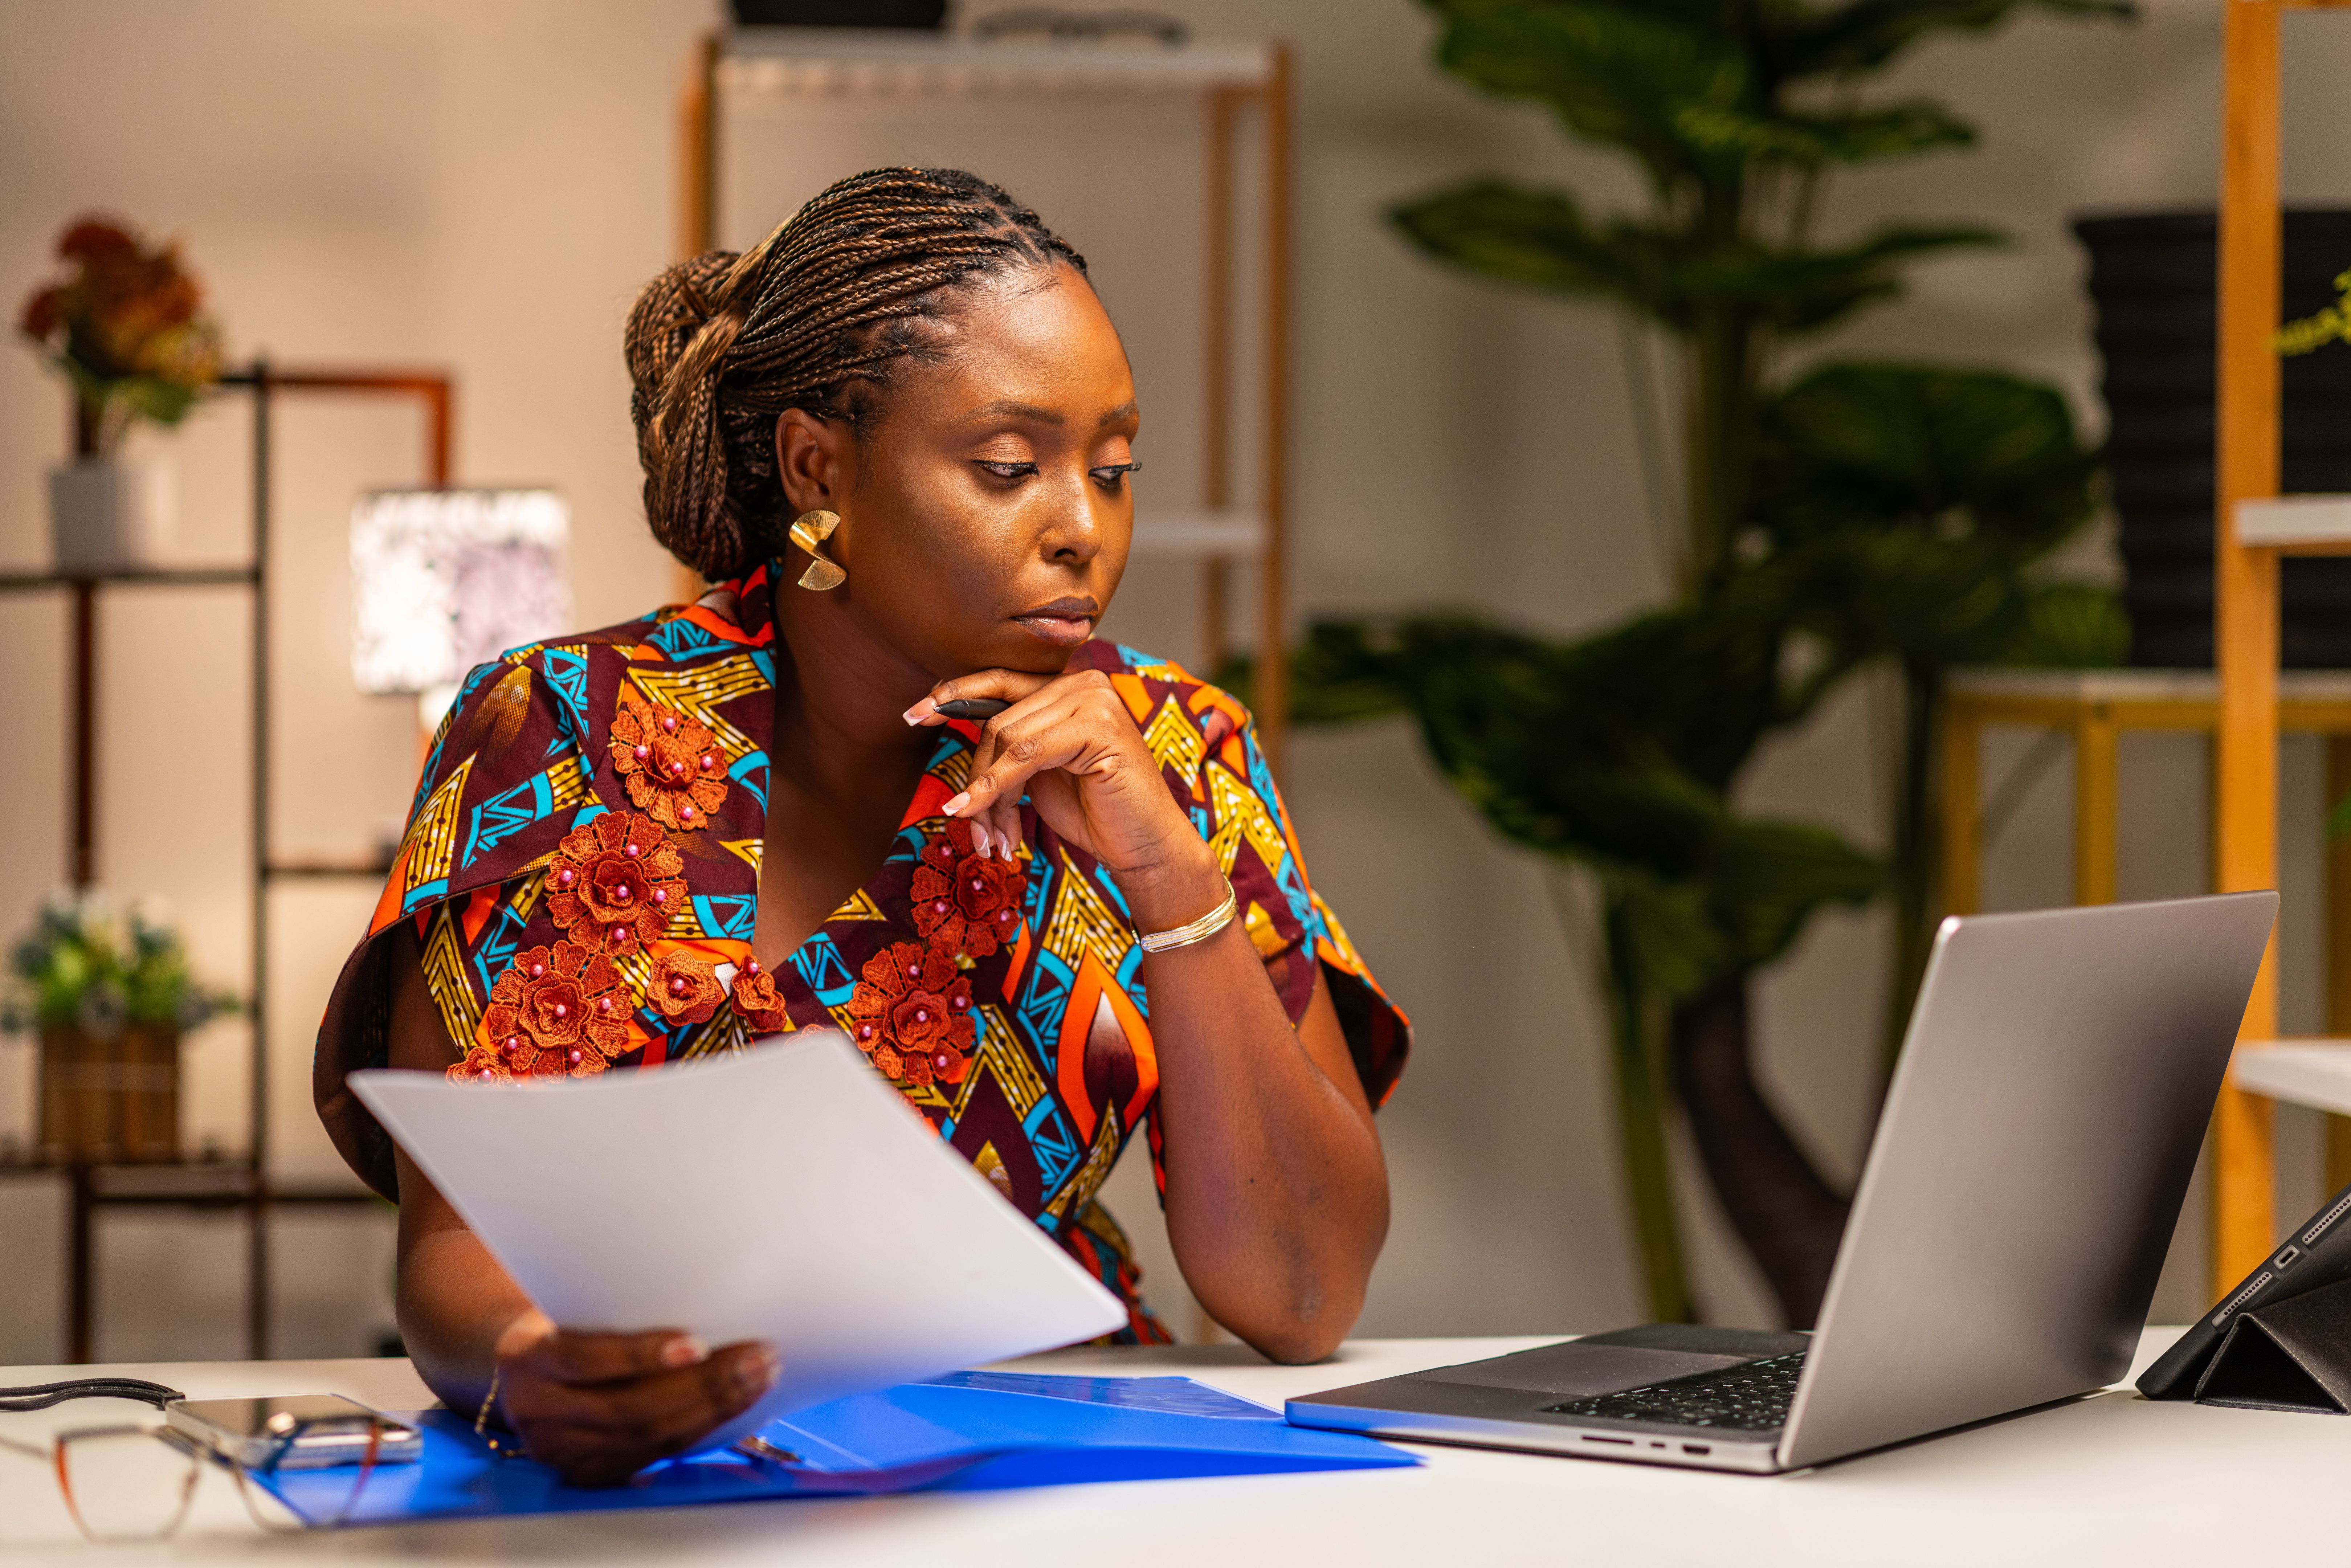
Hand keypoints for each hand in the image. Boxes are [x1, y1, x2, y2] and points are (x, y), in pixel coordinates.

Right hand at [488, 1310, 778, 1487]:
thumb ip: (615, 1307)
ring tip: (758, 1378)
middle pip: (628, 1407)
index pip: (586, 1360)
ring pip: (646, 1437)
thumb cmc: (563, 1321)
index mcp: (527, 1359)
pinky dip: (699, 1431)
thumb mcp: (572, 1304)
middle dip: (702, 1385)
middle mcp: (536, 1411)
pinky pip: (652, 1455)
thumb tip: (700, 1293)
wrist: (523, 1366)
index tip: (696, 1346)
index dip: (641, 1356)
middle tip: (756, 1358)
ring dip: (713, 1409)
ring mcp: (559, 1450)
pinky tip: (733, 1406)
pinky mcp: (586, 1472)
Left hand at [906, 668, 1221, 920]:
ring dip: (988, 791)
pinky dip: (995, 786)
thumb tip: (946, 725)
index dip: (953, 695)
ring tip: (990, 833)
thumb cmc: (1094, 812)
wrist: (1145, 848)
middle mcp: (1084, 682)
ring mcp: (1096, 701)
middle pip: (999, 719)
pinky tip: (977, 811)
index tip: (912, 715)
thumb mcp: (1038, 771)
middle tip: (967, 818)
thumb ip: (1007, 745)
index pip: (1000, 680)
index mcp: (1070, 686)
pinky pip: (1025, 754)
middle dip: (976, 774)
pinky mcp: (1099, 729)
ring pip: (1007, 737)